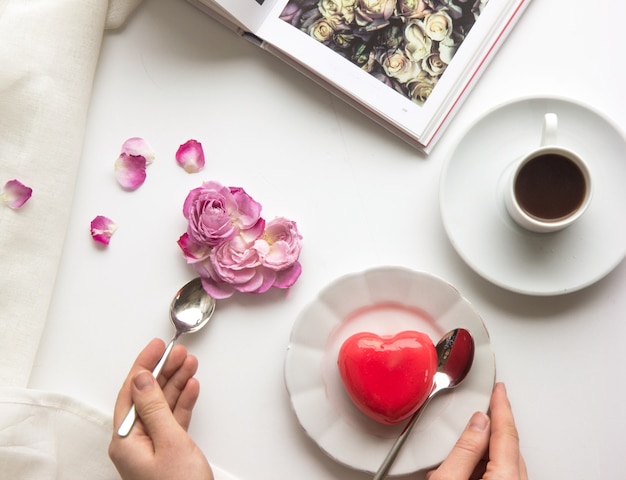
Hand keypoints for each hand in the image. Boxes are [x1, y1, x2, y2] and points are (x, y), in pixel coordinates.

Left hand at [109, 338, 212, 479]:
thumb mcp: (169, 441)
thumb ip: (154, 408)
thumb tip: (141, 379)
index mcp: (125, 440)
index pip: (131, 392)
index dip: (143, 365)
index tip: (155, 346)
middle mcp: (134, 442)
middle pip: (148, 395)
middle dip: (164, 371)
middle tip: (178, 351)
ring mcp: (151, 447)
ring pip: (163, 405)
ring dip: (176, 383)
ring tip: (190, 363)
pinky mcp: (168, 451)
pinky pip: (174, 419)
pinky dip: (184, 402)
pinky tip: (191, 387)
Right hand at [426, 382, 526, 479]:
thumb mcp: (448, 479)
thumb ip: (464, 450)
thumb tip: (478, 423)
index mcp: (506, 478)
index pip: (507, 434)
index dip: (501, 407)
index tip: (499, 389)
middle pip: (508, 449)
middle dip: (489, 432)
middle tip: (471, 420)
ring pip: (506, 464)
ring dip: (484, 454)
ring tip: (456, 462)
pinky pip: (503, 477)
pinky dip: (486, 469)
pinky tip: (463, 475)